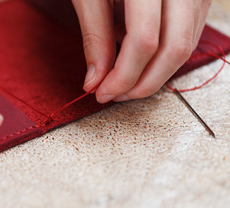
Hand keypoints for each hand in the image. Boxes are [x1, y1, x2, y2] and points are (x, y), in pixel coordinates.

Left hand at [72, 0, 211, 102]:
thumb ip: (94, 38)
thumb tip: (95, 82)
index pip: (144, 40)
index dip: (123, 76)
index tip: (102, 93)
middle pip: (173, 49)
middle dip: (143, 83)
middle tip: (116, 95)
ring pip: (185, 46)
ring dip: (154, 74)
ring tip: (125, 82)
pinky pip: (187, 36)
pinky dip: (163, 57)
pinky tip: (140, 60)